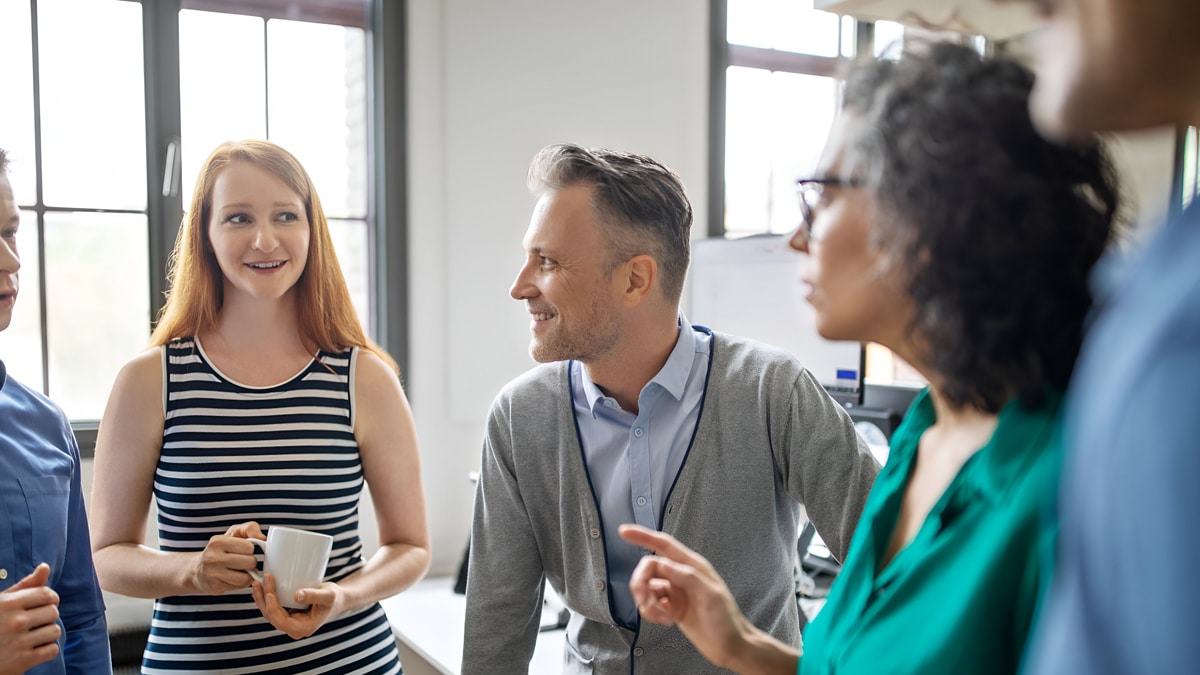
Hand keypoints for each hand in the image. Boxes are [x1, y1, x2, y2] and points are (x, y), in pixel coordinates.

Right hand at [0, 564, 61, 674]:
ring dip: (46, 634)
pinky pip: (52, 650)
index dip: (50, 599)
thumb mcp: (1, 603)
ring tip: (32, 636)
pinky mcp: (21, 662)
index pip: (47, 594)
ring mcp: (18, 642)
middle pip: (53, 612)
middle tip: (33, 623)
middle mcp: (14, 621)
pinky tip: (33, 649)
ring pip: (55, 631)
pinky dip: (46, 650)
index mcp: (7, 604)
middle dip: (46, 617)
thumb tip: (45, 567)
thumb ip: (25, 586)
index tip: (44, 605)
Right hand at [189, 521, 264, 594]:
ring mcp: (212, 574)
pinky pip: (239, 587)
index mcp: (217, 542)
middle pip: (249, 563)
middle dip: (250, 562)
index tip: (243, 550)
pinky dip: (241, 583)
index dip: (250, 549)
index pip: (249, 547)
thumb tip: (263, 538)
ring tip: (240, 570)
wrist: (198, 569)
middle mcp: (212, 558)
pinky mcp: (214, 588)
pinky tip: (234, 578)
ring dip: (248, 575)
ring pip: (246, 578)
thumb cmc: (220, 549)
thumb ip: (250, 528)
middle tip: (243, 561)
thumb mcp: (233, 533)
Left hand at [250, 573, 343, 639]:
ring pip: (270, 613)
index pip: (281, 622)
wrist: (337, 599)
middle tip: (259, 582)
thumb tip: (297, 595)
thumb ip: (314, 596)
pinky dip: (267, 597)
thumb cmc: (334, 599)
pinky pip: (273, 607)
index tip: (269, 593)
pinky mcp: (288, 613)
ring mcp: (289, 621)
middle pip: (272, 617)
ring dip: (262, 598)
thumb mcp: (328, 595)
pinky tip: (262, 587)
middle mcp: (293, 627)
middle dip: (263, 600)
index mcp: (302, 628)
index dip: (272, 608)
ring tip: (257, 582)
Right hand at [620, 524, 755, 669]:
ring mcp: (675, 591)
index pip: (663, 545)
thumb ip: (687, 577)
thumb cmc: (727, 621)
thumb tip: (664, 564)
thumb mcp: (711, 596)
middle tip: (645, 601)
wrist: (730, 647)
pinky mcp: (671, 607)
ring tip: (661, 616)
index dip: (643, 536)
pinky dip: (651, 612)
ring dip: (647, 602)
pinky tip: (665, 620)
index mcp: (693, 566)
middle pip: (649, 568)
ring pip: (647, 587)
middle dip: (641, 584)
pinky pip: (650, 603)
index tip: (624, 532)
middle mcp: (681, 575)